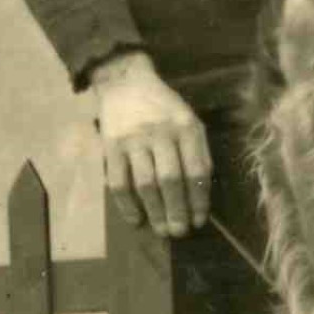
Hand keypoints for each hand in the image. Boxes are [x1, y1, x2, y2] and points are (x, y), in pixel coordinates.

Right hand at [91, 51, 211, 236]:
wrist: (125, 81)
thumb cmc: (164, 107)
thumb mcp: (189, 119)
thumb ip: (198, 150)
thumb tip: (202, 192)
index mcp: (186, 127)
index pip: (196, 169)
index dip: (199, 199)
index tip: (199, 221)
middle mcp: (161, 133)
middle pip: (170, 180)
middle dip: (177, 210)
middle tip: (180, 232)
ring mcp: (133, 140)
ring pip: (145, 184)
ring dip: (154, 211)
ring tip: (162, 230)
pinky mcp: (111, 146)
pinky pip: (118, 181)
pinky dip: (126, 204)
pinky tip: (135, 219)